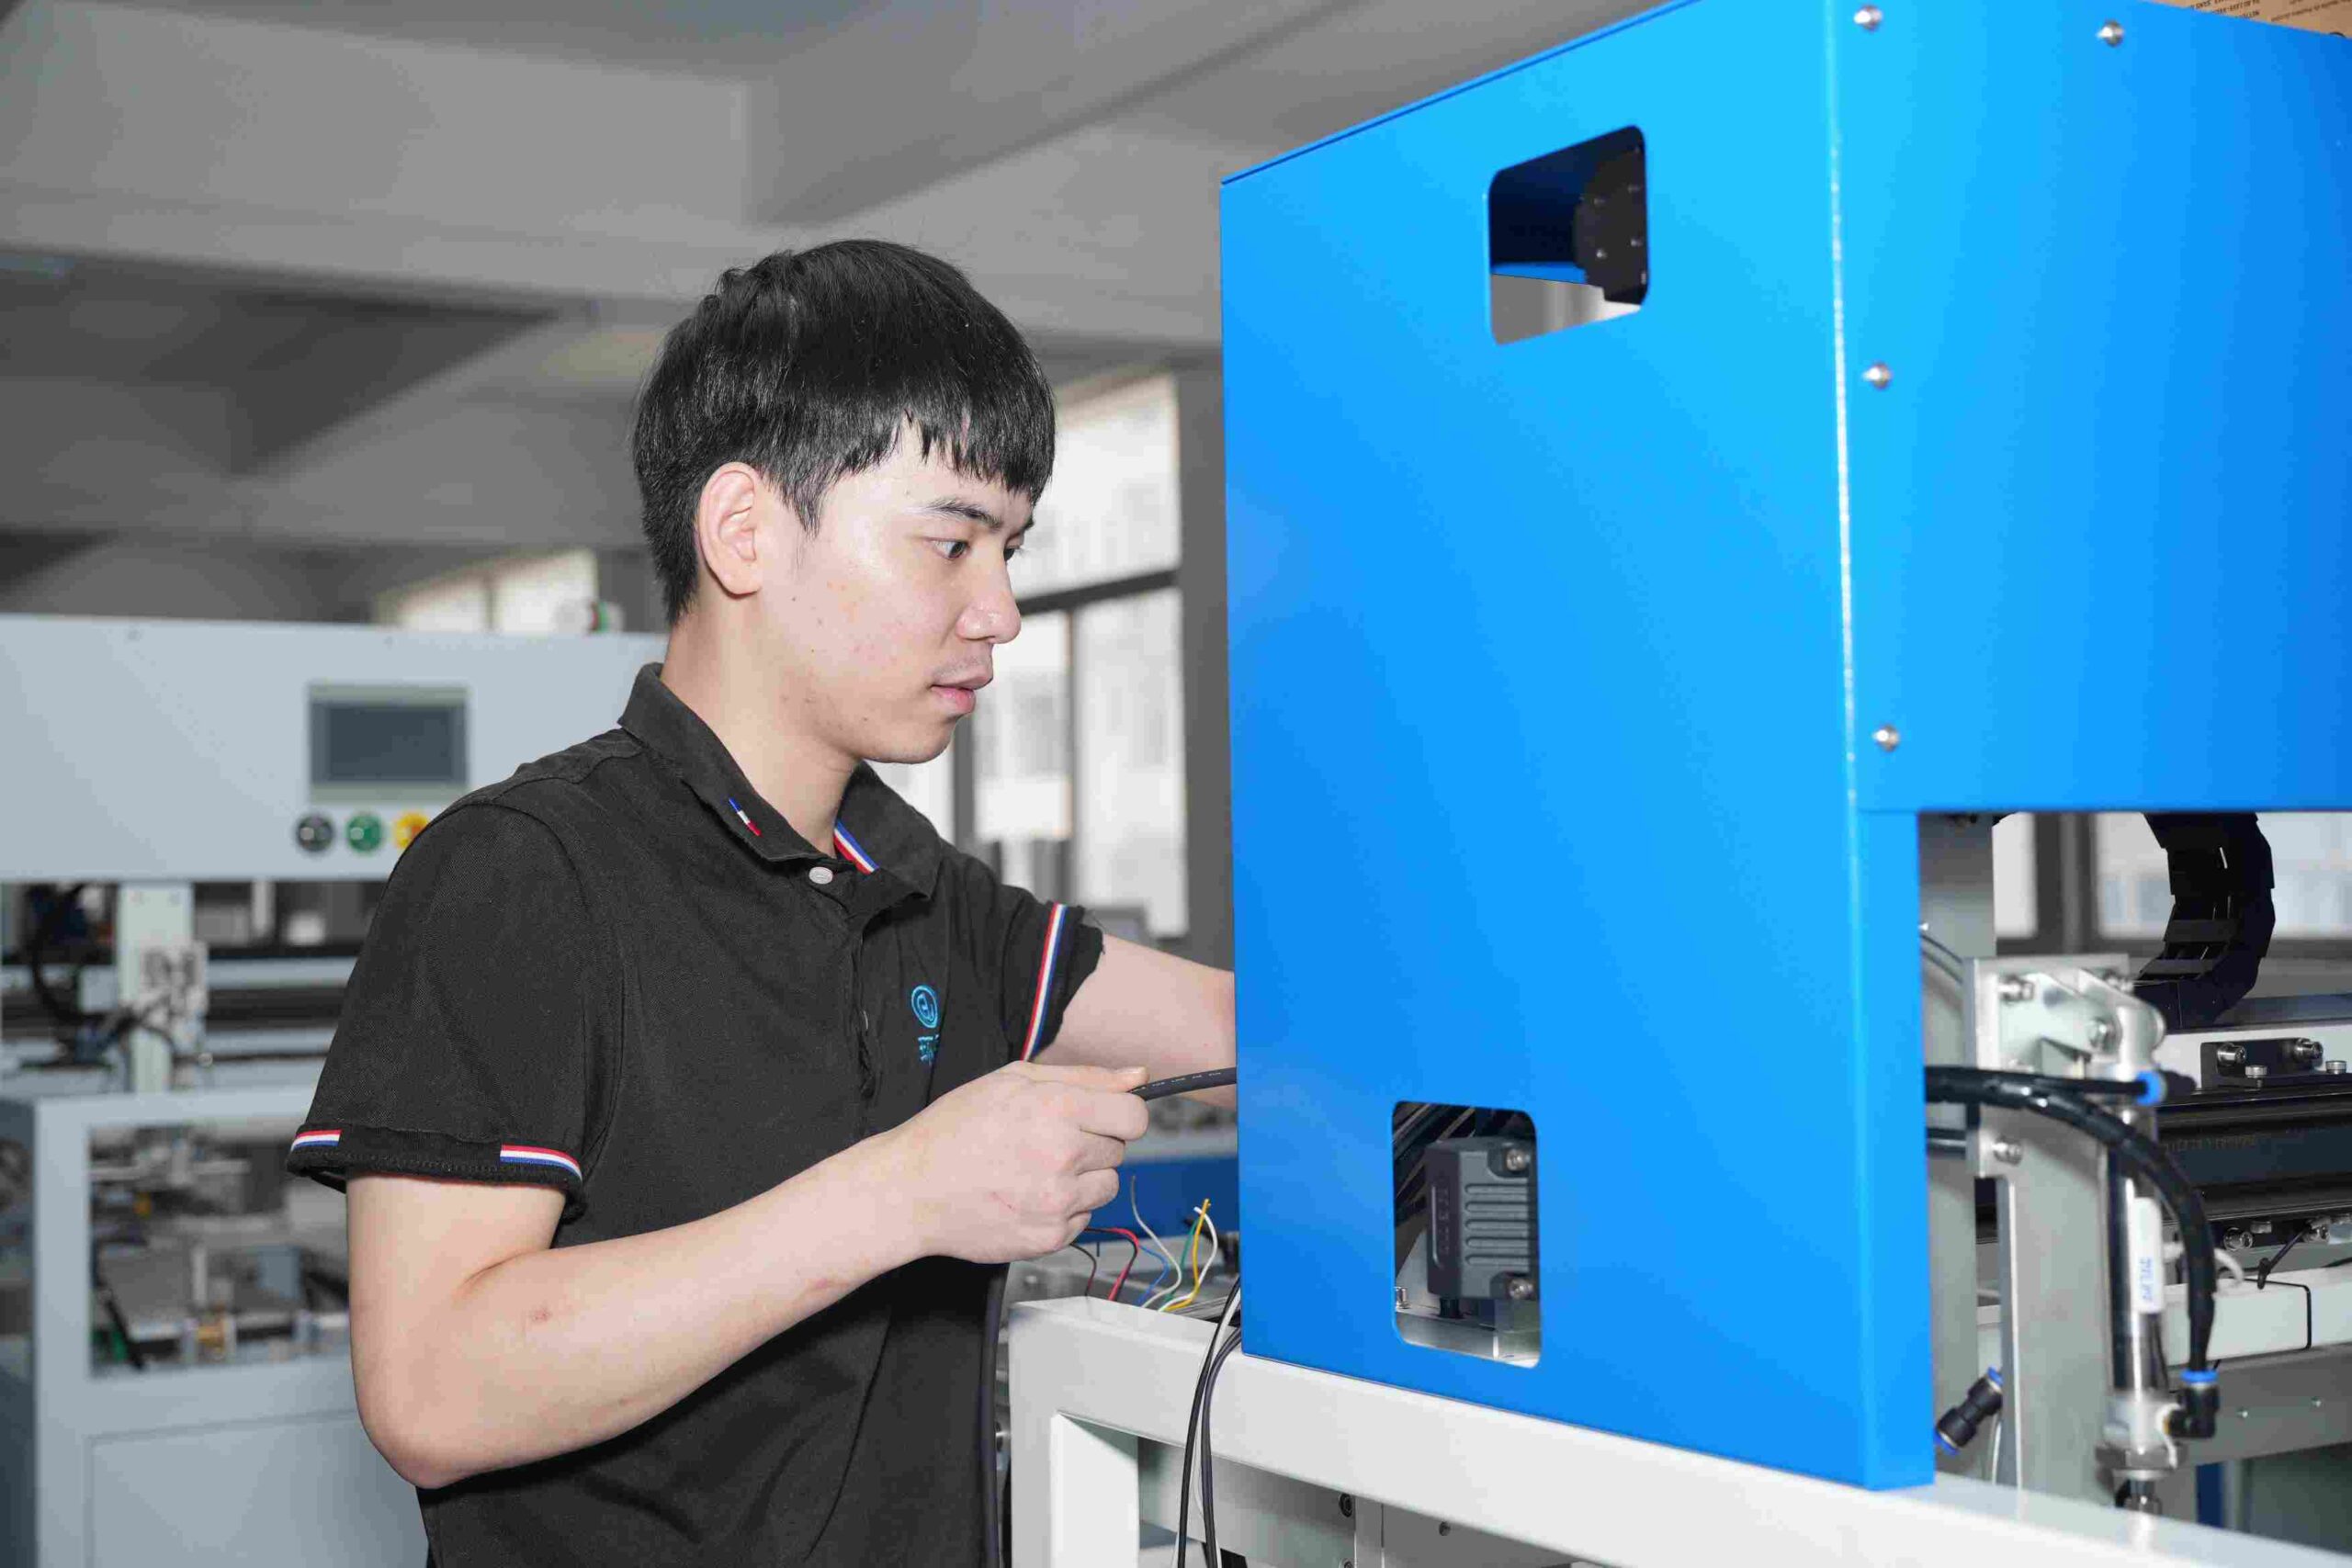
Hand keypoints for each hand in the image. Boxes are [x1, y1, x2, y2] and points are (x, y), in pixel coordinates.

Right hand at [873, 1061, 1149, 1263]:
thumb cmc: (953, 1130)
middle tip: (1045, 1142)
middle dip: (1092, 1143)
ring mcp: (1058, 1200)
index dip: (1120, 1114)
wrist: (910, 1190)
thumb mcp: (1013, 1080)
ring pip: (1107, 1186)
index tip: (1103, 1118)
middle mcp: (1062, 1155)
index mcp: (1057, 1108)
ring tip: (1034, 1171)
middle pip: (1119, 1150)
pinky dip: (1064, 1209)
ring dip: (1082, 1179)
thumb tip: (1137, 1077)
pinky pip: (1084, 1218)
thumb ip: (1084, 1076)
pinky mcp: (1051, 1236)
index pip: (1134, 1115)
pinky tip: (1027, 1196)